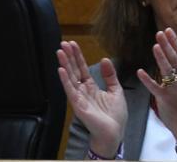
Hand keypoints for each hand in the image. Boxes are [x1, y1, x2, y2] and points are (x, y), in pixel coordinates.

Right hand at [57, 41, 126, 157]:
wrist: (114, 132)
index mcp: (91, 87)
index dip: (78, 56)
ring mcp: (79, 98)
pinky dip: (66, 80)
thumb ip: (110, 75)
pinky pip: (70, 91)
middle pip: (74, 70)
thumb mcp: (116, 90)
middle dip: (69, 57)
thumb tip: (104, 59)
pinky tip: (61, 69)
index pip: (82, 68)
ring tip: (60, 52)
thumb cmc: (114, 114)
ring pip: (70, 78)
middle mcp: (82, 91)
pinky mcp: (78, 105)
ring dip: (65, 64)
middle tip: (63, 43)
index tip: (72, 44)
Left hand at [136, 29, 176, 148]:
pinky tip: (140, 72)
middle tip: (160, 32)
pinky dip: (148, 80)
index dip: (174, 41)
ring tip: (155, 46)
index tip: (168, 30)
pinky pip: (156, 88)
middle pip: (174, 58)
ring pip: (167, 70)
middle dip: (167, 45)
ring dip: (161, 58)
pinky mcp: (165, 98)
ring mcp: (173, 88)